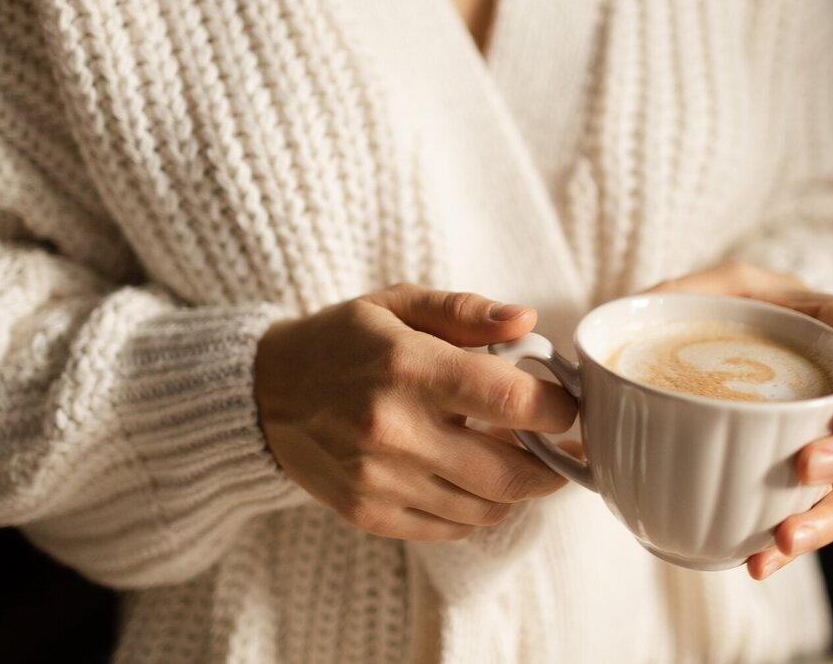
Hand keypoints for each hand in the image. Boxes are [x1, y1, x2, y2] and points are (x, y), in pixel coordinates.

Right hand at [252, 283, 576, 540]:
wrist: (265, 394)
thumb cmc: (342, 341)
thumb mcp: (397, 303)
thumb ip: (465, 310)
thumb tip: (528, 322)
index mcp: (408, 367)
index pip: (512, 402)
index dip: (558, 408)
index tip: (567, 404)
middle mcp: (395, 430)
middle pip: (512, 472)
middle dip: (554, 464)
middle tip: (564, 448)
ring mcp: (379, 480)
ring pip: (486, 507)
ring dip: (515, 487)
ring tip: (511, 456)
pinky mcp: (368, 513)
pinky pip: (450, 528)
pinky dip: (475, 509)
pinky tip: (469, 478)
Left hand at [649, 262, 832, 579]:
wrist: (683, 352)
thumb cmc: (698, 312)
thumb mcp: (688, 292)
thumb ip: (669, 302)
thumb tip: (643, 324)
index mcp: (831, 332)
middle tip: (806, 467)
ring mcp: (830, 437)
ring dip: (831, 517)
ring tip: (783, 538)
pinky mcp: (805, 479)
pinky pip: (819, 514)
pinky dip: (795, 542)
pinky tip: (758, 563)